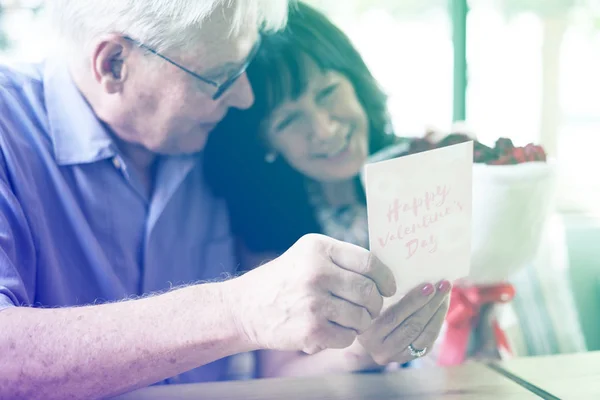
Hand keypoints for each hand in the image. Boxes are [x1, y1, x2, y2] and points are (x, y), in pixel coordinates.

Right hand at [231, 234, 396, 353]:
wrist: (246, 307)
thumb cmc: (285, 280)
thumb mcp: (308, 255)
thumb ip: (342, 259)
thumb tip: (383, 274)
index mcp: (319, 248)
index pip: (369, 262)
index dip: (385, 278)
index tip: (388, 288)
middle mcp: (316, 272)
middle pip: (369, 292)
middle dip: (375, 304)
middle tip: (369, 308)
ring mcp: (313, 302)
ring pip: (362, 317)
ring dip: (360, 322)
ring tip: (346, 319)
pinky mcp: (311, 330)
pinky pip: (347, 337)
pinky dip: (344, 337)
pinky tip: (330, 330)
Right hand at [358, 280, 450, 364]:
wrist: (363, 325)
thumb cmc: (367, 303)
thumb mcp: (369, 297)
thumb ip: (381, 290)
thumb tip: (411, 269)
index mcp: (367, 333)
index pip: (394, 316)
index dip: (414, 301)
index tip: (428, 285)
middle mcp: (379, 349)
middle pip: (412, 326)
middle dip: (432, 304)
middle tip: (443, 285)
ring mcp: (395, 356)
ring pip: (424, 335)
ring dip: (439, 312)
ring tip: (445, 293)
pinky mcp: (408, 358)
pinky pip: (428, 341)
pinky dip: (438, 322)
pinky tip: (442, 305)